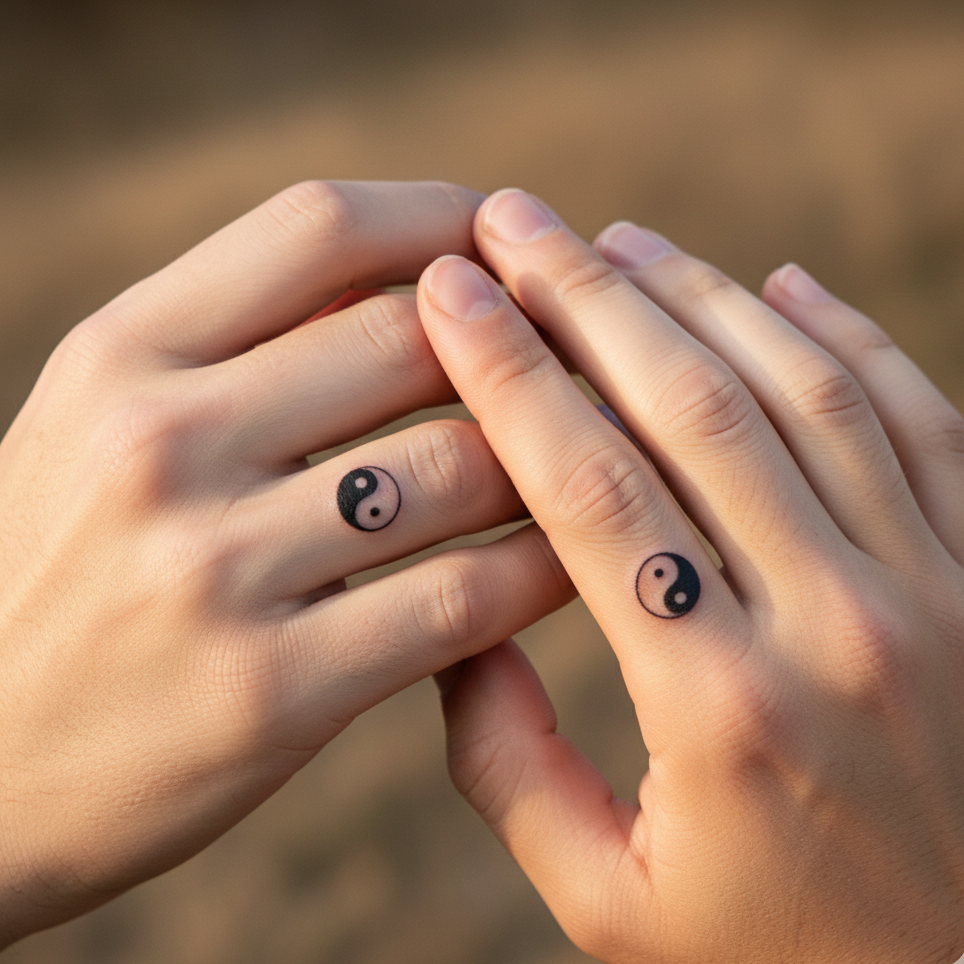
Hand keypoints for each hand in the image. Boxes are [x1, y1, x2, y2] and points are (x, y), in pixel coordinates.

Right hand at [0, 181, 573, 944]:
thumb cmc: (56, 575)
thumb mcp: (102, 426)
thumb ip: (237, 351)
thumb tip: (414, 286)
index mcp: (123, 353)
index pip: (321, 229)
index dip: (443, 219)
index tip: (512, 242)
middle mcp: (163, 440)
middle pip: (417, 338)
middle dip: (531, 338)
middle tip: (594, 355)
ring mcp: (214, 567)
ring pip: (460, 467)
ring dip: (557, 455)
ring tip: (608, 453)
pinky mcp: (271, 691)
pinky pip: (462, 599)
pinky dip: (541, 569)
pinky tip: (577, 560)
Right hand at [417, 189, 963, 962]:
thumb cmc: (776, 960)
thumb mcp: (610, 907)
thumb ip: (510, 769)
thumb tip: (460, 631)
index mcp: (718, 709)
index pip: (589, 489)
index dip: (508, 374)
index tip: (448, 294)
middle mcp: (835, 627)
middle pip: (693, 410)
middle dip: (586, 299)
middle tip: (513, 221)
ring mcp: (932, 593)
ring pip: (803, 393)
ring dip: (699, 298)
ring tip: (617, 240)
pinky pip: (920, 420)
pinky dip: (845, 338)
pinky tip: (777, 284)